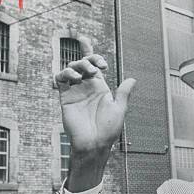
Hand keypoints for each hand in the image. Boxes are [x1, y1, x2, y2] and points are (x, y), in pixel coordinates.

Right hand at [55, 36, 135, 154]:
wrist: (93, 143)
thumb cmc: (107, 130)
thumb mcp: (119, 108)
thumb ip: (123, 93)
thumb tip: (133, 80)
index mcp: (100, 88)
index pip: (94, 65)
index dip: (91, 52)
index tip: (93, 50)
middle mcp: (87, 87)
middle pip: (83, 63)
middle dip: (89, 59)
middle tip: (97, 69)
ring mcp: (75, 91)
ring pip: (71, 68)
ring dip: (78, 66)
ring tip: (87, 75)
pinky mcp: (65, 97)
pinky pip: (59, 79)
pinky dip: (64, 73)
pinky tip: (74, 78)